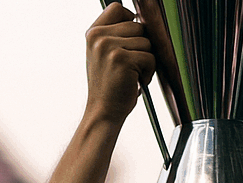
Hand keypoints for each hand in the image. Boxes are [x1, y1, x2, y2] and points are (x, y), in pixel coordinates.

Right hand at [84, 3, 155, 124]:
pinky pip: (150, 57)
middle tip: (126, 66)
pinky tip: (133, 81)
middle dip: (140, 47)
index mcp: (93, 33)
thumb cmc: (109, 86)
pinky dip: (148, 72)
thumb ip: (117, 33)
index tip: (128, 41)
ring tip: (129, 74)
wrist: (103, 112)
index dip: (130, 21)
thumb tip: (142, 17)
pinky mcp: (121, 59)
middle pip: (138, 26)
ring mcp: (107, 47)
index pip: (118, 8)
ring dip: (145, 60)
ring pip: (146, 42)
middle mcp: (97, 37)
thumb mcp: (105, 54)